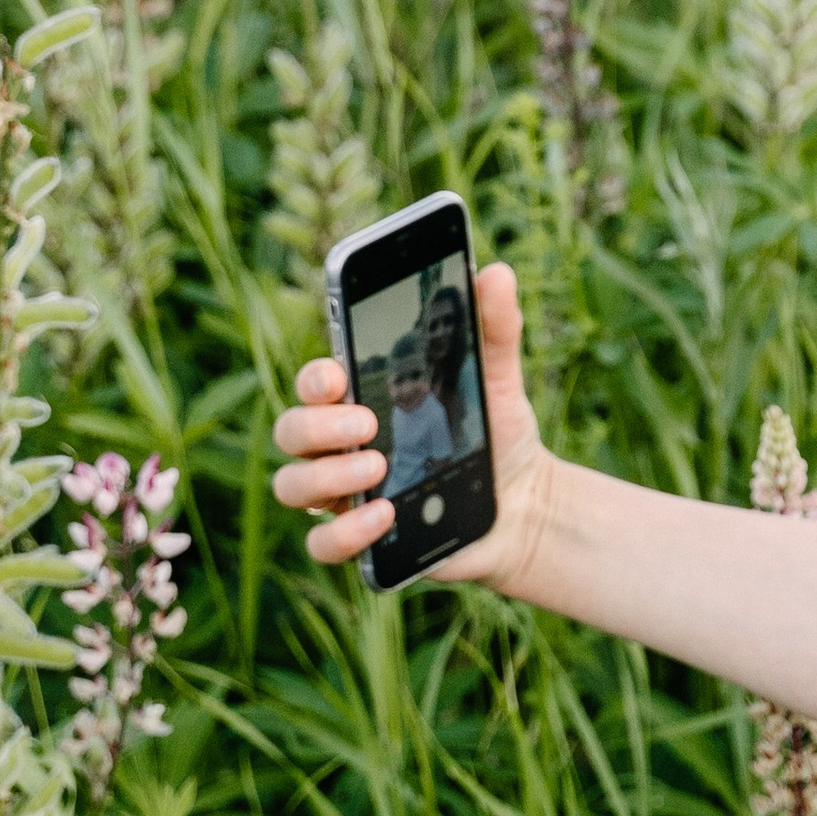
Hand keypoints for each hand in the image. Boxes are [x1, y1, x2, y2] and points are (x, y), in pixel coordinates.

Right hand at [271, 260, 553, 594]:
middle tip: (370, 422)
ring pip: (291, 485)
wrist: (526, 504)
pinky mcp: (362, 540)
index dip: (313, 377)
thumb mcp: (498, 379)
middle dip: (318, 424)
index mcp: (363, 398)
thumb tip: (496, 272)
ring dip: (325, 475)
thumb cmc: (496, 433)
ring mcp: (345, 494)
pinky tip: (385, 514)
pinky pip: (322, 543)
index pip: (313, 383)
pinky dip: (345, 532)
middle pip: (290, 430)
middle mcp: (341, 446)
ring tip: (380, 467)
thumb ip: (493, 329)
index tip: (338, 374)